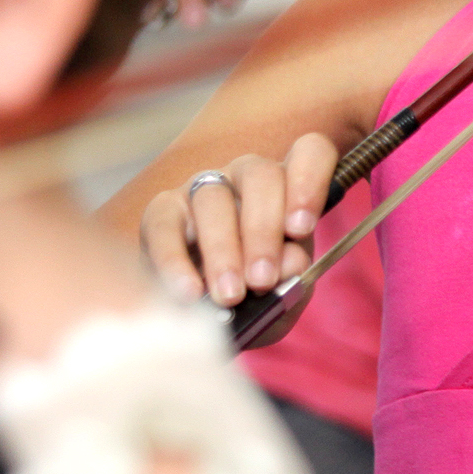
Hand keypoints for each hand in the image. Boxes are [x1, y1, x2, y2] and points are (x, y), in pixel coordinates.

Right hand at [138, 134, 337, 328]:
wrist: (205, 322)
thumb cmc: (255, 298)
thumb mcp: (284, 290)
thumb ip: (293, 274)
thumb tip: (288, 263)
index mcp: (289, 187)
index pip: (310, 151)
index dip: (309, 180)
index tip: (301, 228)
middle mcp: (246, 177)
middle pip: (261, 175)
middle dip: (263, 230)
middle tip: (262, 280)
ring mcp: (202, 189)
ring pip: (213, 197)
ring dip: (223, 249)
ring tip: (229, 294)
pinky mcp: (162, 212)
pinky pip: (164, 224)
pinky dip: (175, 261)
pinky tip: (189, 293)